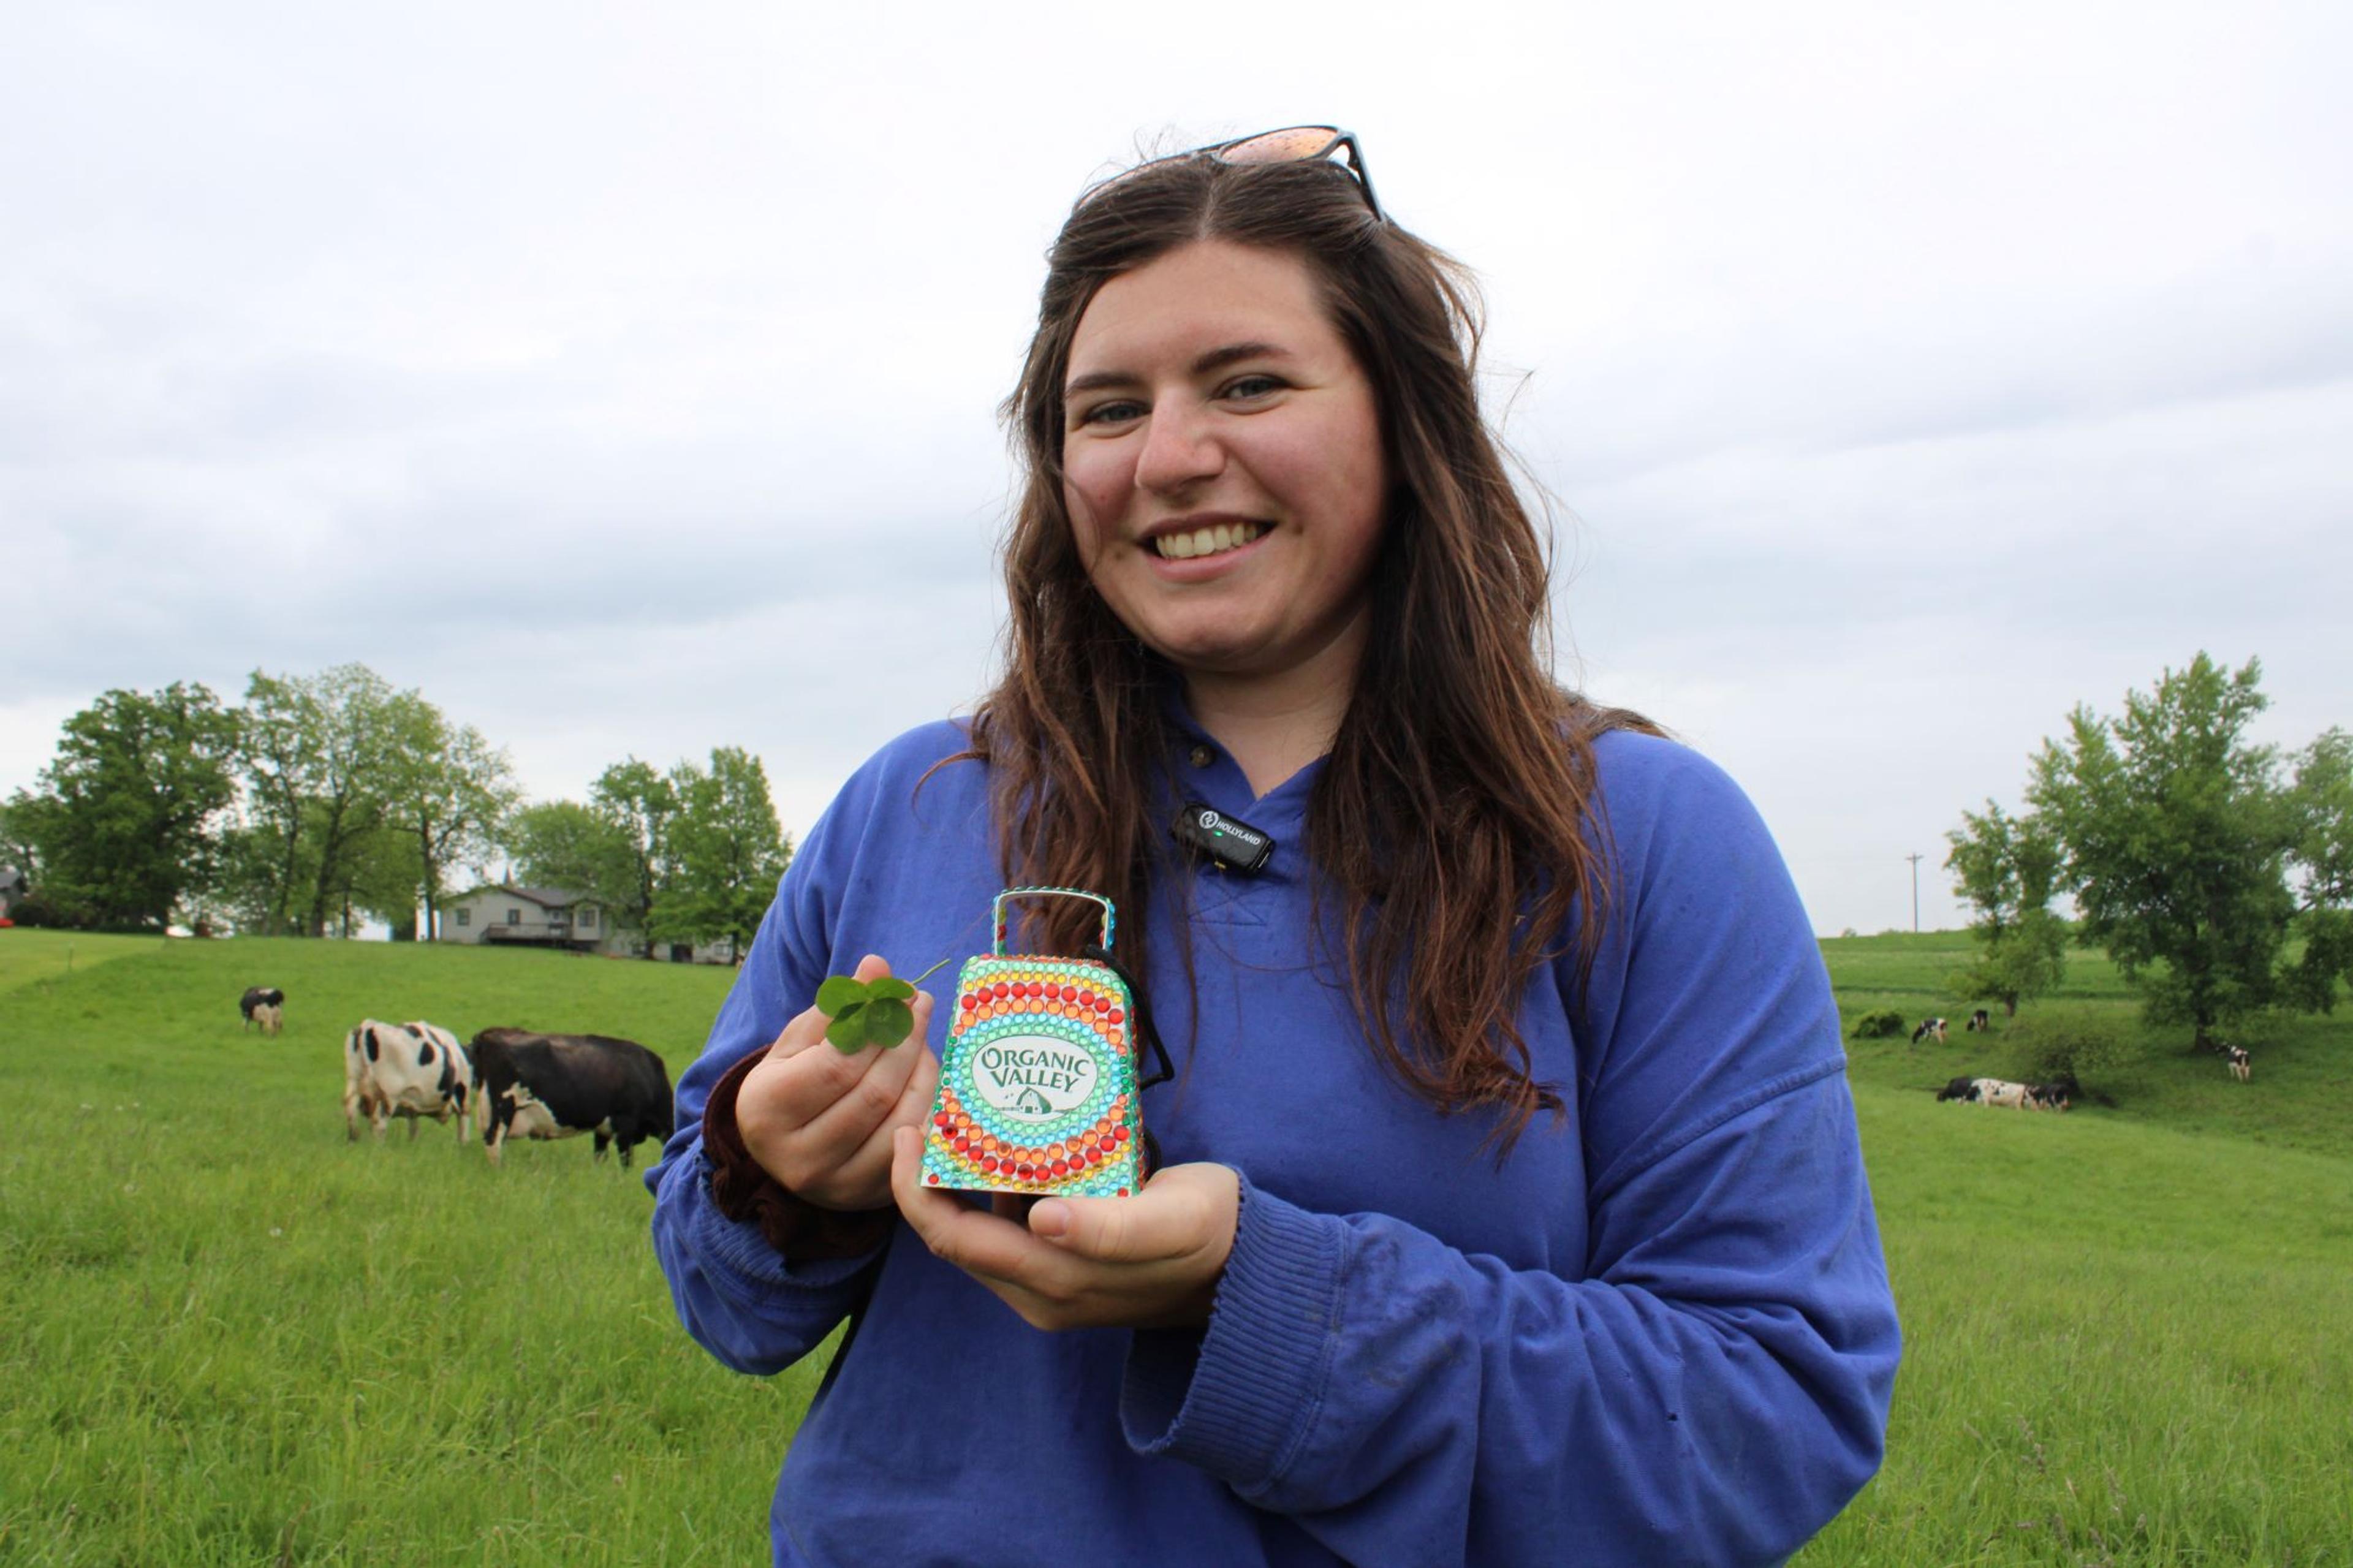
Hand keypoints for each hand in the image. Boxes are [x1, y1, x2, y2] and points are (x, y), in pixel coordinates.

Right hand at [735, 954, 938, 1211]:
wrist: (785, 1147)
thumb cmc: (792, 1081)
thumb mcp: (800, 1041)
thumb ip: (837, 1005)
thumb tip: (876, 964)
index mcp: (767, 1111)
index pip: (837, 1065)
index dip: (879, 1025)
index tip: (905, 993)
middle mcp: (798, 1158)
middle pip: (873, 1093)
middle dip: (906, 1043)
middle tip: (922, 1005)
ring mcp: (836, 1185)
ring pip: (900, 1120)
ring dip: (923, 1071)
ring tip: (922, 1038)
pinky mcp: (869, 1198)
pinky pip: (914, 1147)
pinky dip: (928, 1105)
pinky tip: (926, 1075)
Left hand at [889, 1125, 1240, 1330]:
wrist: (1245, 1268)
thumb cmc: (1210, 1234)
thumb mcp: (1170, 1223)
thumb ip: (1109, 1230)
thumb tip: (1041, 1220)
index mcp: (1053, 1284)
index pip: (954, 1240)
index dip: (915, 1190)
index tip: (909, 1130)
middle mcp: (1038, 1292)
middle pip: (954, 1236)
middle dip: (925, 1178)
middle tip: (927, 1110)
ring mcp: (1048, 1283)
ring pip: (977, 1231)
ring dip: (955, 1181)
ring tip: (956, 1115)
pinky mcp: (1063, 1266)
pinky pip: (1005, 1228)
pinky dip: (989, 1187)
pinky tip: (1000, 1141)